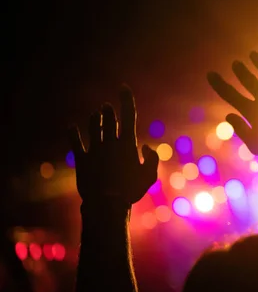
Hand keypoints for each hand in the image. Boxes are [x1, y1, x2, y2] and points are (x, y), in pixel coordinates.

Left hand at [68, 86, 158, 207]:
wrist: (106, 204)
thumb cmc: (131, 191)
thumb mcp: (149, 176)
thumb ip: (152, 159)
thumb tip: (146, 147)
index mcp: (127, 144)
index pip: (128, 116)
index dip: (126, 99)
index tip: (123, 87)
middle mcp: (110, 142)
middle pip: (109, 119)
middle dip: (109, 111)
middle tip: (107, 106)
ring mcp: (95, 150)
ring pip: (94, 127)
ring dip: (95, 119)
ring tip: (97, 114)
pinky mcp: (82, 160)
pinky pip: (75, 142)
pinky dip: (73, 133)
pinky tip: (71, 127)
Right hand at [207, 49, 257, 161]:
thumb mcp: (255, 144)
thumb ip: (241, 129)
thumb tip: (228, 115)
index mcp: (252, 111)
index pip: (230, 95)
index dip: (219, 84)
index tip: (210, 74)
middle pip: (249, 81)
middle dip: (241, 72)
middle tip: (236, 64)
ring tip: (253, 55)